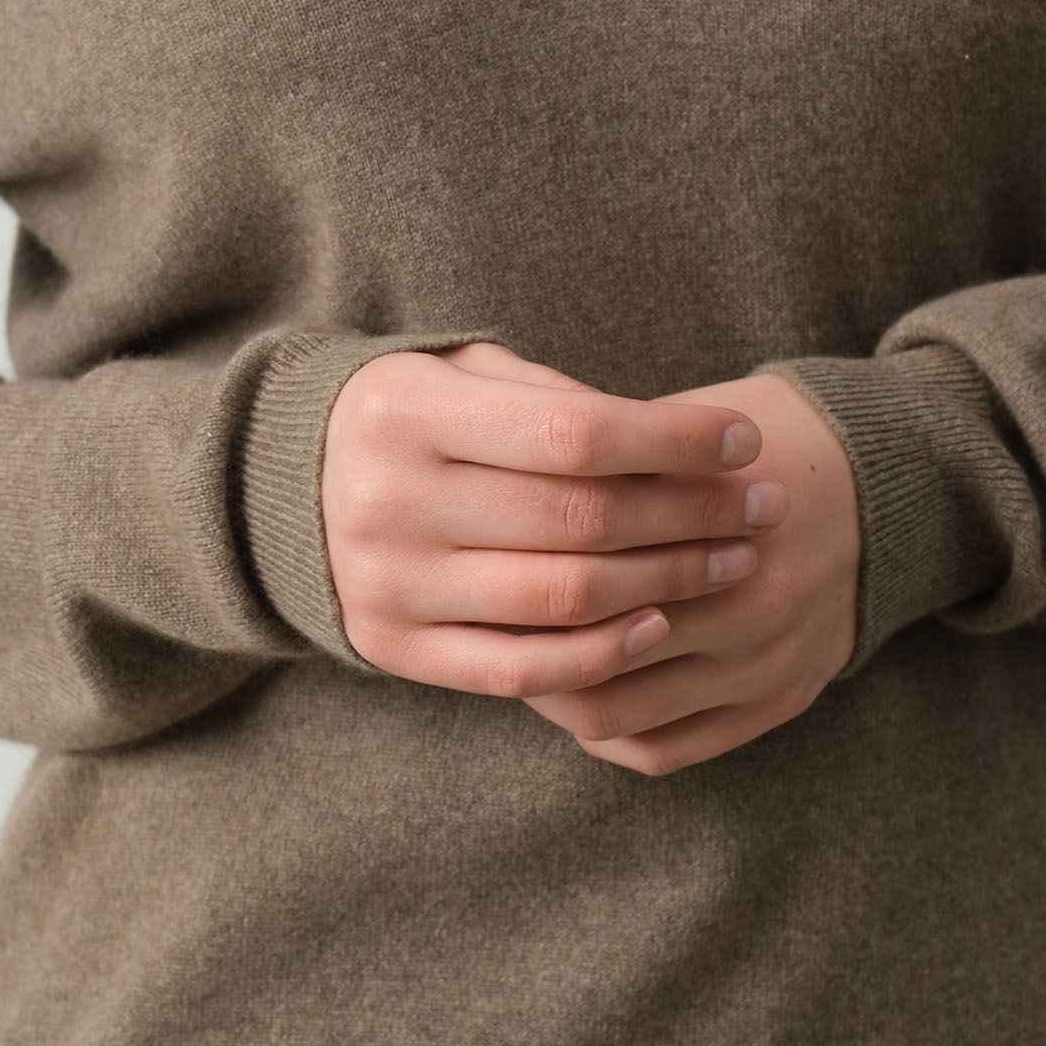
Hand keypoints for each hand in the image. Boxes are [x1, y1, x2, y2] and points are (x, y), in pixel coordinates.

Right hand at [319, 341, 783, 696]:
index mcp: (406, 414)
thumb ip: (557, 402)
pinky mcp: (393, 648)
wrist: (284, 486)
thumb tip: (683, 446)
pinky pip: (518, 669)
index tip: (746, 440)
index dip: (675, 441)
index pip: (574, 434)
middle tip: (760, 506)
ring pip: (559, 599)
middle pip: (578, 520)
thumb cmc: (414, 417)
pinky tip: (660, 627)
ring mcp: (387, 584)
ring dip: (667, 584)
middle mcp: (387, 502)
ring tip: (731, 560)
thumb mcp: (466, 376)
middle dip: (691, 513)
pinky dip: (600, 654)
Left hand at [518, 373, 860, 773]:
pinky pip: (665, 749)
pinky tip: (581, 698)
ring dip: (558, 692)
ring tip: (522, 659)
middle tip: (481, 619)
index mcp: (714, 522)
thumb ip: (598, 459)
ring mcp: (763, 661)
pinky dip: (608, 733)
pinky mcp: (779, 699)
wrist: (884, 482)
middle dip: (525, 638)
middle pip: (590, 651)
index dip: (511, 577)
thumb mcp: (679, 424)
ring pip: (616, 713)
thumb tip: (492, 478)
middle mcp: (746, 601)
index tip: (476, 562)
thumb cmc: (753, 444)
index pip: (578, 577)